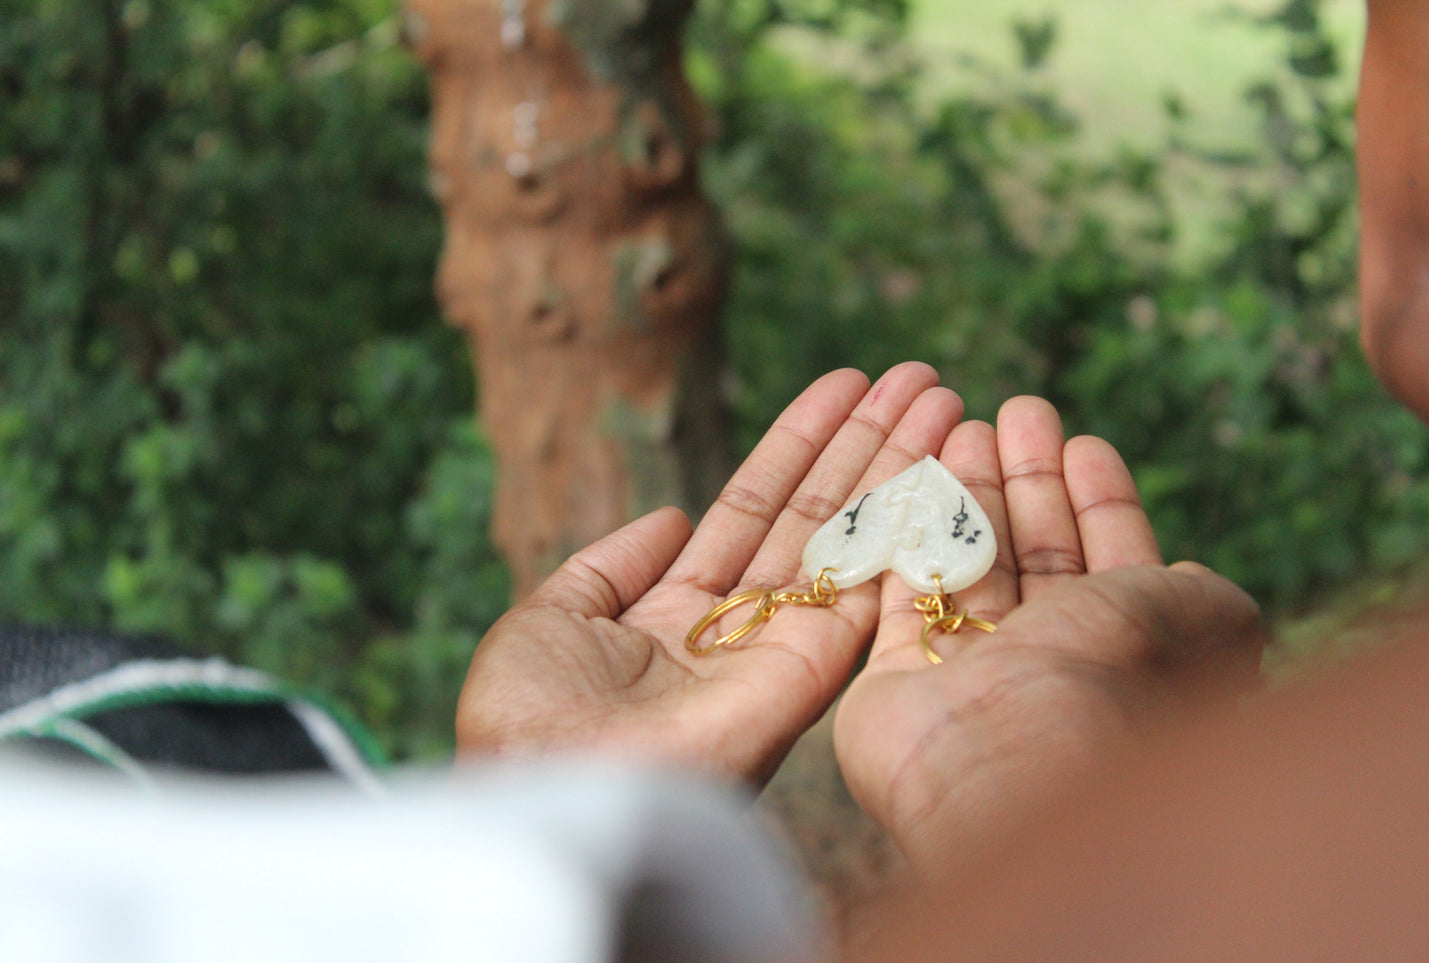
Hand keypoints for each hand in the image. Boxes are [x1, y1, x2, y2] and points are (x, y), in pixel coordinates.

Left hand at [456, 363, 965, 784]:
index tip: (843, 387)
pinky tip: (932, 463)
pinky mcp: (809, 674)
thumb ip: (610, 563)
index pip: (753, 512)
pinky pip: (865, 588)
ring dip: (895, 466)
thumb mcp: (551, 618)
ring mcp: (781, 651)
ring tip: (936, 392)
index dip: (798, 448)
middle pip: (815, 517)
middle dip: (863, 444)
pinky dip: (902, 526)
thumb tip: (670, 516)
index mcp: (679, 617)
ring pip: (850, 540)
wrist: (549, 792)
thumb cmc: (527, 720)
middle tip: (916, 376)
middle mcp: (742, 631)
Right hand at [833, 397, 1265, 875]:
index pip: (1111, 565)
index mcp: (1119, 658)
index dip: (1101, 502)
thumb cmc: (1107, 681)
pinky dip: (909, 533)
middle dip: (1030, 481)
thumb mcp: (1199, 621)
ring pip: (969, 566)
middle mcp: (1045, 668)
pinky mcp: (895, 677)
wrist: (1006, 756)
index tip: (1084, 443)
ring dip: (971, 492)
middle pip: (1037, 556)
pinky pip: (901, 590)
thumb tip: (1191, 578)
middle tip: (1018, 411)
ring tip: (965, 422)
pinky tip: (916, 475)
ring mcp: (967, 675)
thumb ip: (1207, 595)